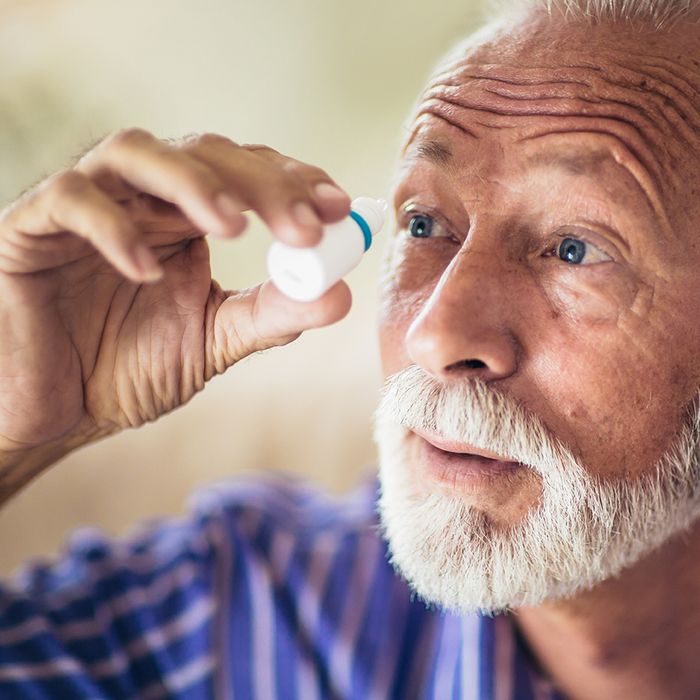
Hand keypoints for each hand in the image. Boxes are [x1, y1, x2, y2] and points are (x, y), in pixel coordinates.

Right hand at [0, 129, 351, 477]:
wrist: (54, 411)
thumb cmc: (126, 368)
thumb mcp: (213, 340)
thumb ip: (270, 315)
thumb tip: (340, 295)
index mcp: (186, 219)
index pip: (245, 173)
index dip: (293, 181)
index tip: (339, 208)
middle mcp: (141, 199)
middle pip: (205, 151)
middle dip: (261, 184)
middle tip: (304, 225)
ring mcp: (87, 205)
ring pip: (135, 151)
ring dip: (193, 183)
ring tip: (234, 227)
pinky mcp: (30, 227)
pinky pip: (69, 200)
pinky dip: (112, 227)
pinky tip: (148, 270)